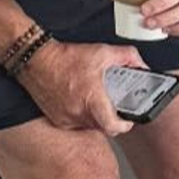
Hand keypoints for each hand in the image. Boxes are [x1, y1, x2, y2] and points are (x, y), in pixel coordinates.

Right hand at [19, 39, 144, 136]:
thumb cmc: (66, 58)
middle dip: (112, 118)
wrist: (37, 61)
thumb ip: (127, 56)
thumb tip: (141, 64)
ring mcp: (66, 118)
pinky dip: (82, 116)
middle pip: (103, 126)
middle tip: (116, 107)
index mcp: (92, 99)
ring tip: (98, 101)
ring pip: (89, 126)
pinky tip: (83, 101)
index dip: (125, 125)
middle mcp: (78, 112)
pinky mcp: (57, 119)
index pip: (112, 126)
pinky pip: (75, 123)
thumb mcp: (102, 52)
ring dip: (97, 117)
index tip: (129, 119)